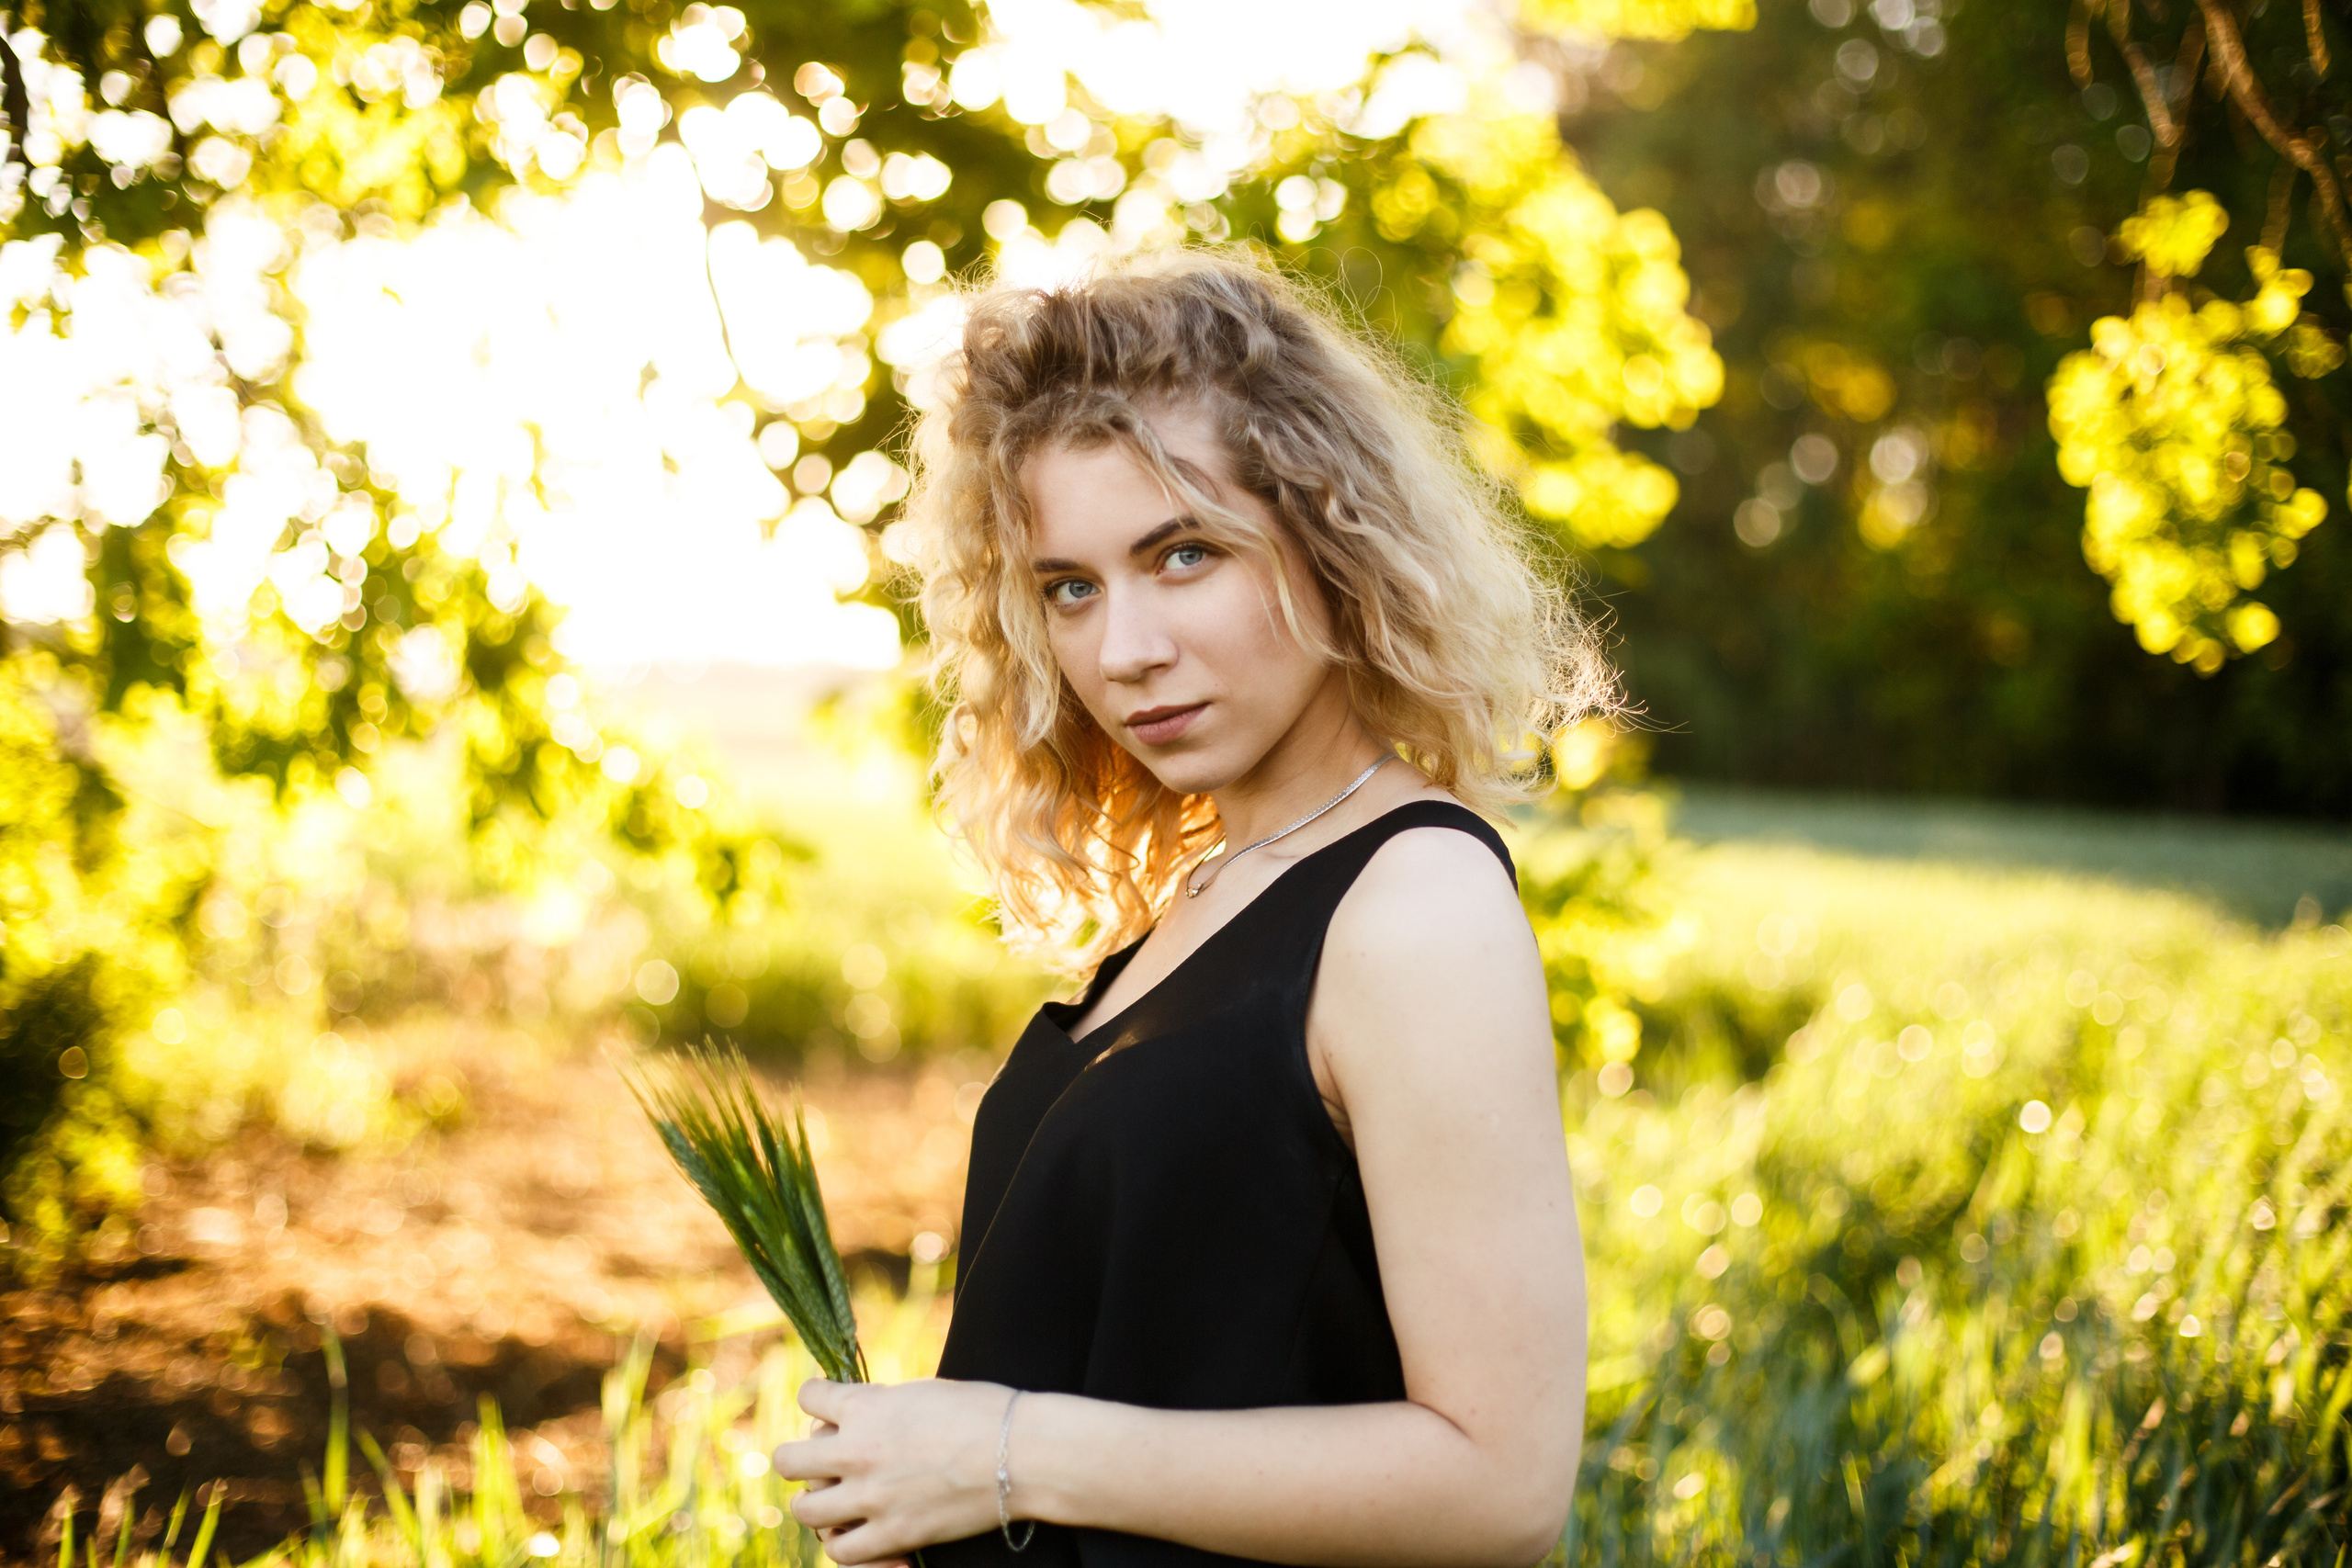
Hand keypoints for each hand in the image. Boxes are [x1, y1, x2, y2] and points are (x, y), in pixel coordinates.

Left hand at [772, 1378, 1016, 1565]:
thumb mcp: (924, 1392)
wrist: (1021, 1451)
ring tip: (833, 1501)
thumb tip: (865, 1414)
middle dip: (802, 1457)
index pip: (809, 1398)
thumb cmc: (984, 1411)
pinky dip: (846, 1544)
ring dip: (815, 1503)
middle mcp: (857, 1451)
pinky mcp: (893, 1535)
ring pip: (806, 1510)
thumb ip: (884, 1405)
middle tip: (825, 1460)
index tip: (827, 1406)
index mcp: (865, 1407)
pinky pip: (842, 1552)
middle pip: (789, 1460)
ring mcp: (871, 1498)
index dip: (816, 1400)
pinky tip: (860, 1534)